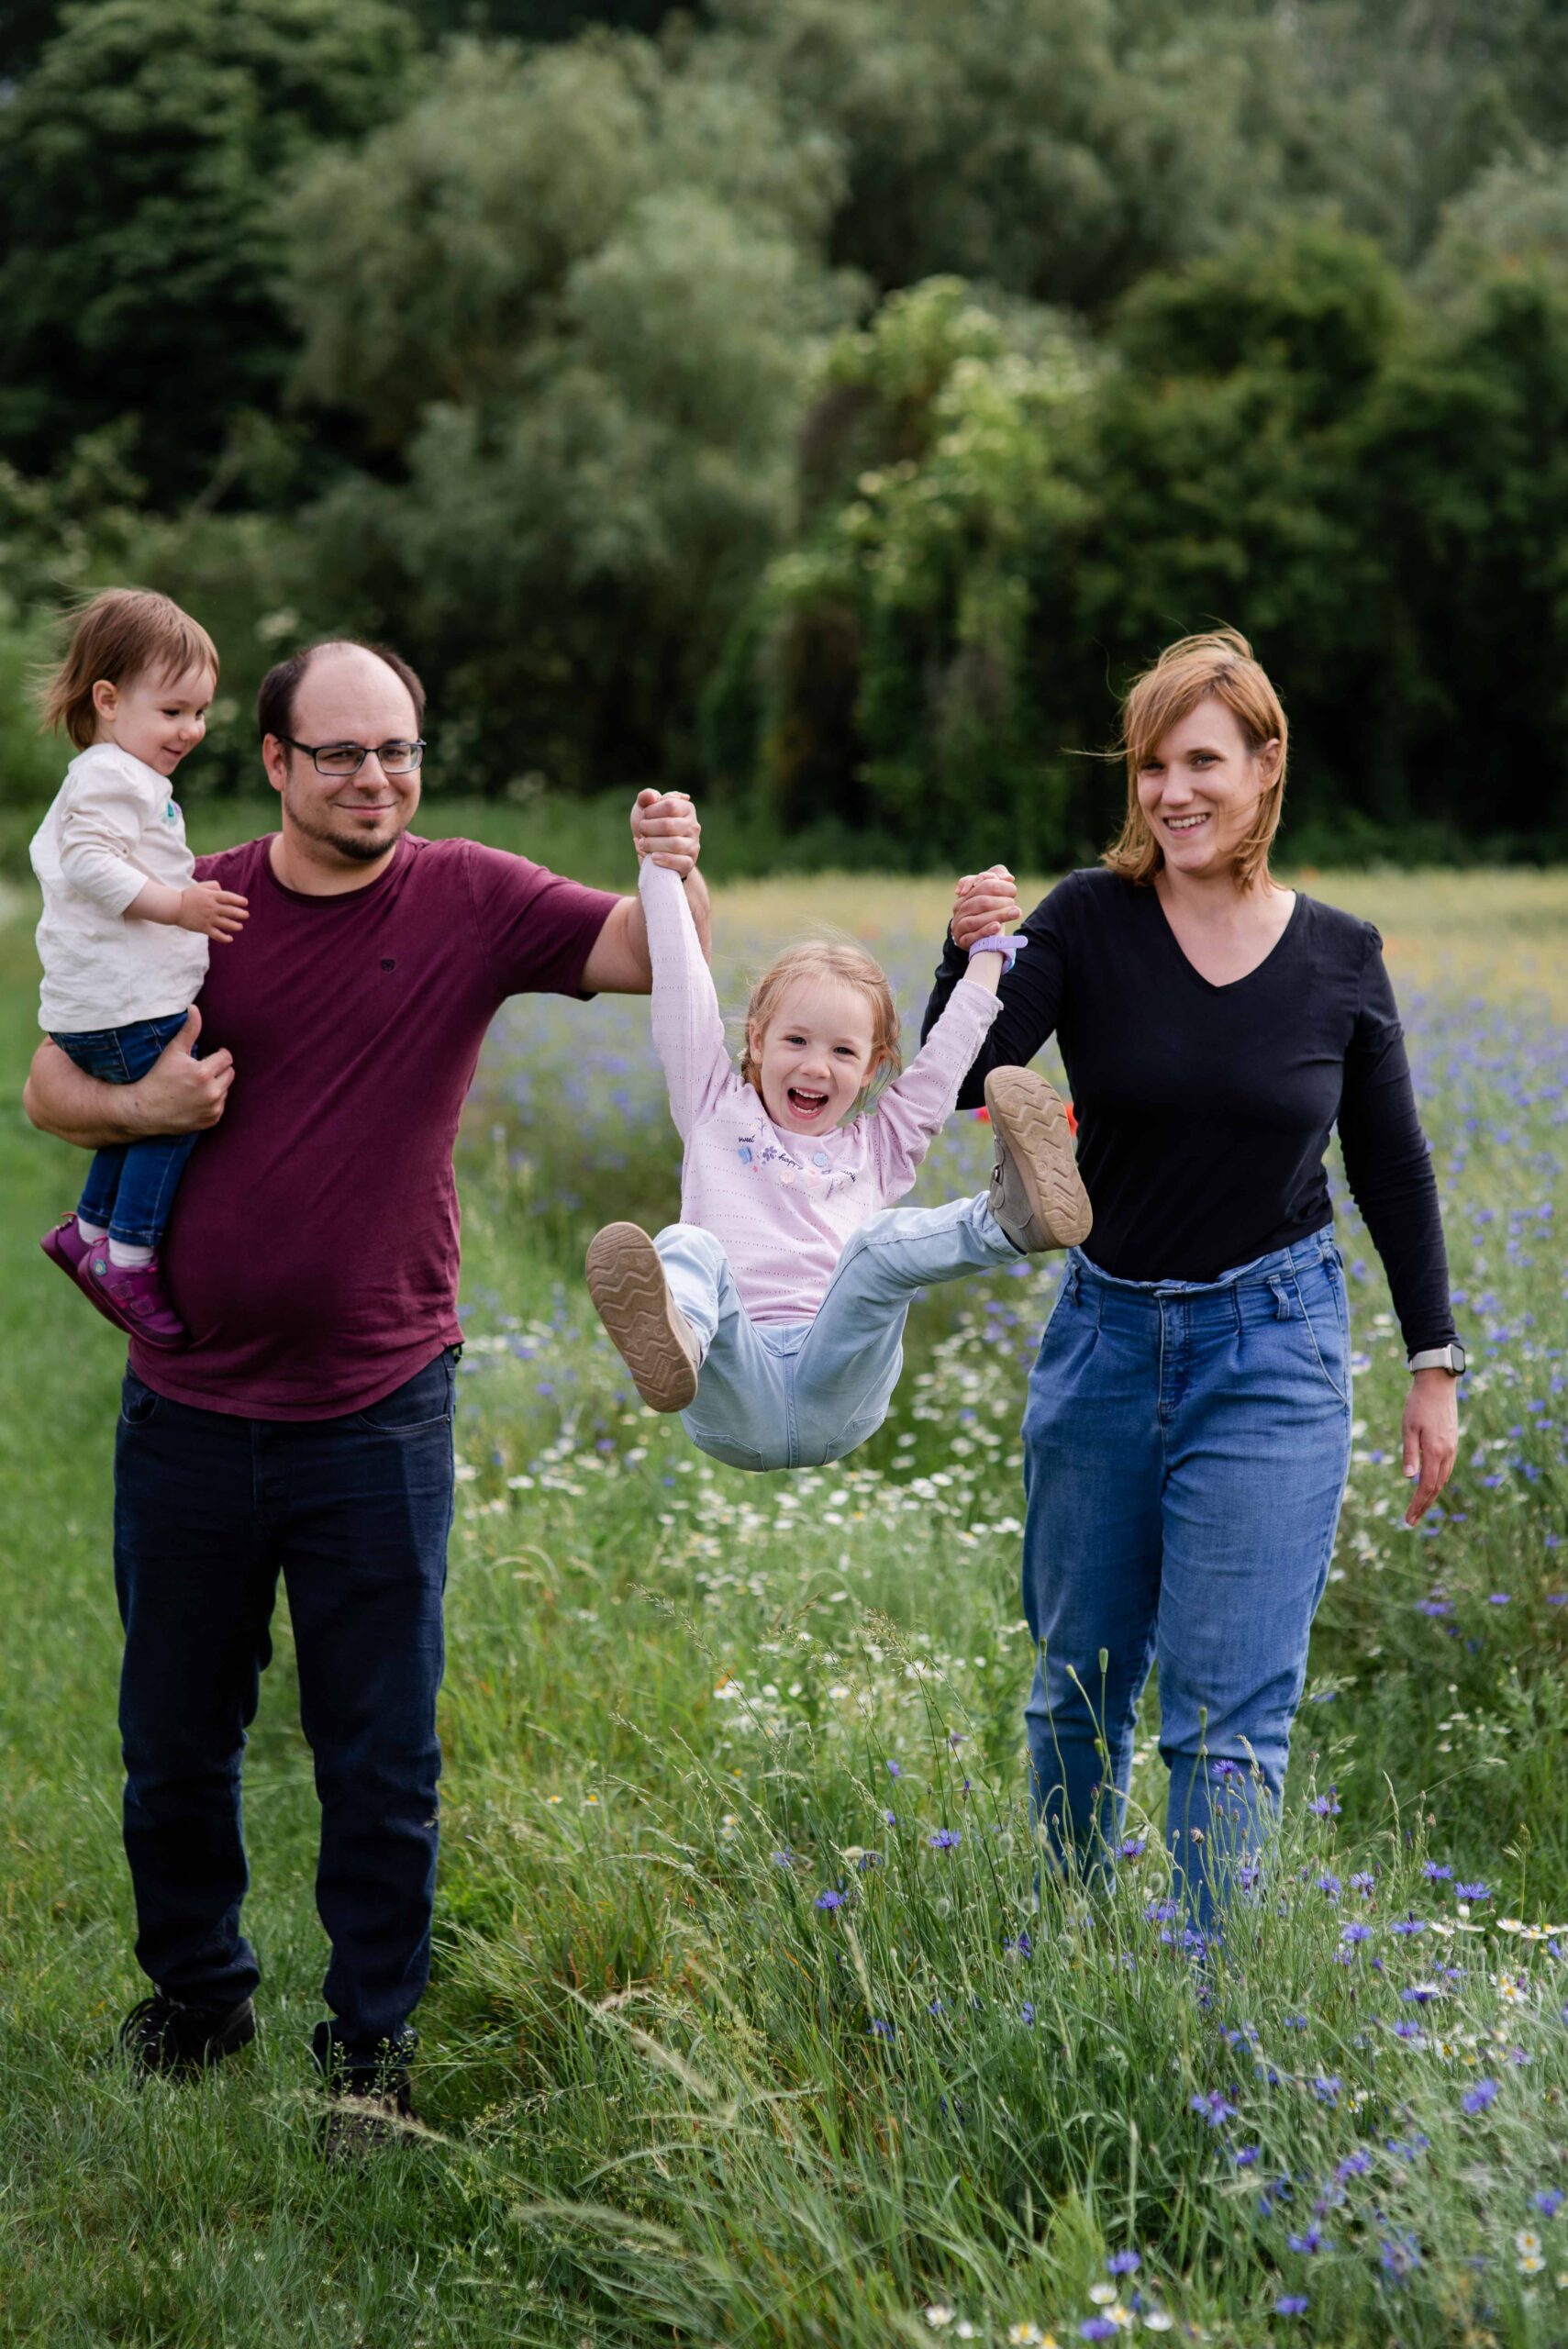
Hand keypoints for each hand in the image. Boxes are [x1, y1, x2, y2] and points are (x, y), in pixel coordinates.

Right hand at [129, 1007, 233, 1133]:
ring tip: (197, 1084)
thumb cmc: (158, 1077)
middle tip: (202, 1069)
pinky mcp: (211, 1120)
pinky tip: (196, 1098)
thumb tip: (195, 1008)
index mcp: (203, 1073)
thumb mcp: (173, 1051)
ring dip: (217, 1085)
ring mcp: (212, 1109)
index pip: (226, 1058)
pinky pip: (221, 1106)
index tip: (211, 1054)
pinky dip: (213, 1101)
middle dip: (219, 1069)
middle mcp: (211, 1093)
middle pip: (230, 1074)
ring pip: (226, 1089)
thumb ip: (189, 1030)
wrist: (145, 1110)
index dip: (219, 1054)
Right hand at [177, 882, 248, 940]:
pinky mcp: (203, 928)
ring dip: (235, 926)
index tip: (245, 903)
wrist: (174, 907)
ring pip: (226, 924)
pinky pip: (216, 935)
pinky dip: (224, 938)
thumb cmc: (188, 896)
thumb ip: (213, 886)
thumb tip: (223, 890)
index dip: (238, 900)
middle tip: (246, 915)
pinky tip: (230, 939)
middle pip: (230, 911)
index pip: (229, 898)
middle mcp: (211, 907)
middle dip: (240, 914)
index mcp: (211, 896)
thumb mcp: (200, 886)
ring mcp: (208, 918)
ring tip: (240, 927)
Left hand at [631, 788, 700, 876]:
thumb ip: (646, 797)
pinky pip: (681, 862)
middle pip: (669, 825)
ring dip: (653, 844)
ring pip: (675, 844)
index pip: (670, 805)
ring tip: (642, 844)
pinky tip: (653, 858)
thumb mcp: (646, 810)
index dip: (652, 810)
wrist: (653, 854)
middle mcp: (693, 826)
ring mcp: (693, 845)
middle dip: (649, 828)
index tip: (644, 815)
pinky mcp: (689, 863)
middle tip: (641, 831)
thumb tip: (652, 797)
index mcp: (686, 809)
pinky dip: (665, 860)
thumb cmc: (650, 828)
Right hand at [952, 863, 1020, 951]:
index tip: (1013, 891)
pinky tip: (997, 926)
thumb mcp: (993, 896)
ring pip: (975, 920)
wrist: (976, 937)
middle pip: (980, 902)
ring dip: (997, 915)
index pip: (982, 885)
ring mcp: (959, 925)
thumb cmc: (987, 913)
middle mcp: (960, 908)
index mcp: (966, 894)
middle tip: (1015, 903)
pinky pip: (972, 936)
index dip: (999, 886)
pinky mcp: (962, 940)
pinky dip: (985, 931)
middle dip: (1000, 901)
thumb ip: (1000, 883)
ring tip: (1015, 913)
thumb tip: (1009, 878)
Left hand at [1401, 1368, 1458, 1525]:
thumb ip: (1410, 1453)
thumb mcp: (1408, 1428)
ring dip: (1430, 1496)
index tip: (1408, 1520)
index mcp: (1435, 1452)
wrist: (1438, 1385)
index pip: (1426, 1486)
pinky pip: (1445, 1469)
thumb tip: (1409, 1478)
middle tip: (1411, 1521)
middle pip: (1436, 1487)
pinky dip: (1437, 1482)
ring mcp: (1452, 1448)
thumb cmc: (1418, 1405)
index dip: (1417, 1505)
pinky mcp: (1452, 1443)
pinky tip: (1429, 1486)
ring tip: (1418, 1508)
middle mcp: (1447, 1453)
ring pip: (1442, 1479)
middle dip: (1423, 1506)